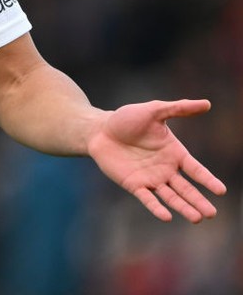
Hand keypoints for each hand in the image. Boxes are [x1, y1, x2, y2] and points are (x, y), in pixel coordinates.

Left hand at [87, 99, 226, 222]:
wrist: (100, 129)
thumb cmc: (127, 119)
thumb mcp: (154, 110)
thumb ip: (179, 108)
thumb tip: (207, 103)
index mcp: (174, 153)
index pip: (195, 169)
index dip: (207, 180)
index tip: (221, 190)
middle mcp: (166, 169)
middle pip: (186, 188)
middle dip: (199, 201)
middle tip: (212, 214)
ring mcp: (150, 179)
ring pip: (171, 197)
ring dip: (183, 207)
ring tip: (197, 218)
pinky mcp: (133, 184)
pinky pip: (147, 198)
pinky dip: (156, 207)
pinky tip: (166, 216)